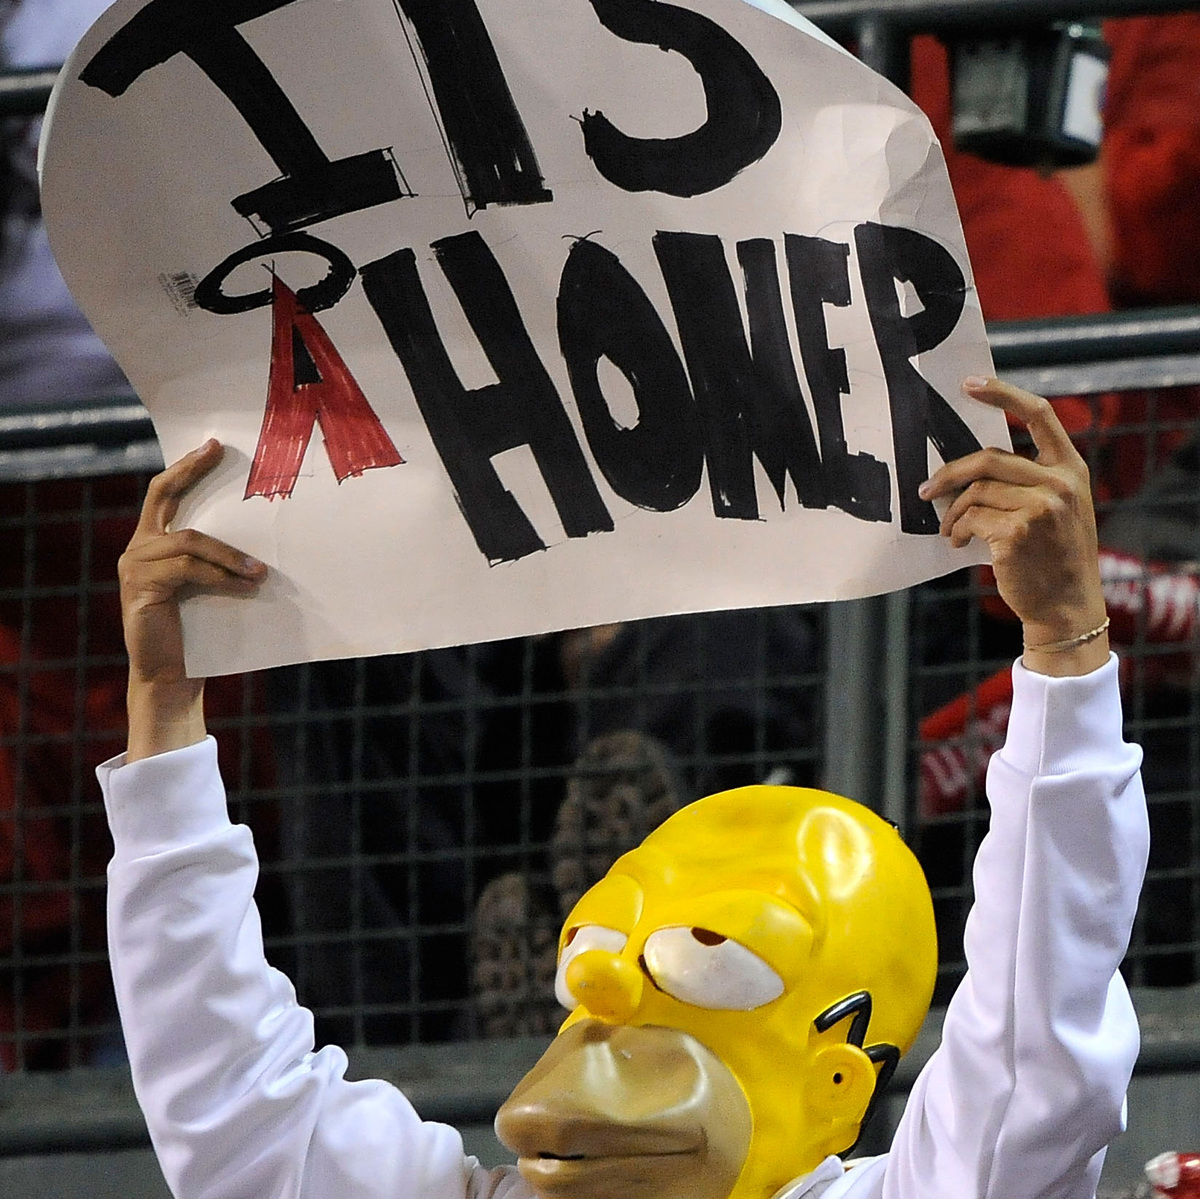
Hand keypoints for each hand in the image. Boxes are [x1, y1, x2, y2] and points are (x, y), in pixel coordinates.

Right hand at [119, 441, 266, 759]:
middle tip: (220, 452)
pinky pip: (189, 571)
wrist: (170, 675)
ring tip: (260, 570)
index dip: (187, 467)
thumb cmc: (197, 631)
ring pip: (190, 540)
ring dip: (230, 554)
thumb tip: (265, 539)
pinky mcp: (141, 589)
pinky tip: (247, 585)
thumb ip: (219, 560)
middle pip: (162, 497)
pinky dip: (222, 577)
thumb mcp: (209, 585)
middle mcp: (139, 548)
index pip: (165, 493)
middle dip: (191, 470)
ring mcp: (136, 567)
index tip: (214, 445)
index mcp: (153, 542)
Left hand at [920, 378, 1107, 677]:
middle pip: (988, 458)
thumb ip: (1030, 480)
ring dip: (953, 512)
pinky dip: (958, 531)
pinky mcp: (1016, 533)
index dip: (1003, 393)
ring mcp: (1039, 508)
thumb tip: (970, 469)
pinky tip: (960, 543)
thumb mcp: (1060, 508)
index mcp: (1071, 468)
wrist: (1067, 604)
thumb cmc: (1054, 555)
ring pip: (974, 493)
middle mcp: (1059, 483)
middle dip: (949, 474)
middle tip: (926, 489)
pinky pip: (970, 520)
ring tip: (950, 529)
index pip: (1039, 415)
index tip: (970, 383)